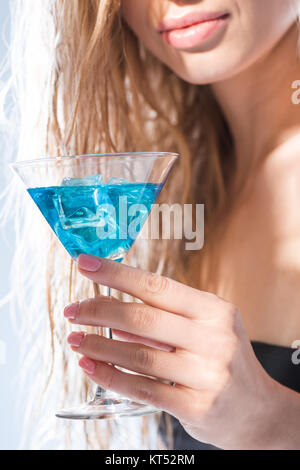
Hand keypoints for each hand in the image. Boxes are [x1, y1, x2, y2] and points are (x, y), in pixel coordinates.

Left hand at [64, 254, 279, 449]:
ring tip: (75, 338)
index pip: (157, 285)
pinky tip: (90, 365)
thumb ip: (165, 316)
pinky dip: (110, 375)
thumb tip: (110, 304)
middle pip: (143, 318)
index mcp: (214, 311)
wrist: (256, 410)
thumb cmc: (223, 359)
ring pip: (138, 355)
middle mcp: (213, 339)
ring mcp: (206, 375)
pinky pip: (142, 389)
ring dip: (98, 344)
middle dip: (99, 310)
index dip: (116, 273)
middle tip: (74, 310)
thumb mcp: (206, 327)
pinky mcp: (195, 406)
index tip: (86, 265)